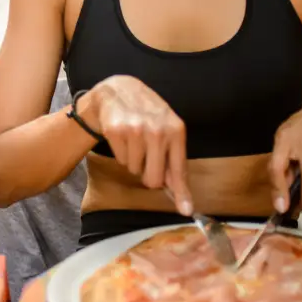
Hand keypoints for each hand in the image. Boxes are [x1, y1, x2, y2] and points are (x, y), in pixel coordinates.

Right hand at [86, 75, 191, 215]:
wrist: (118, 91)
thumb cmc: (147, 114)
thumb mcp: (167, 130)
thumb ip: (174, 160)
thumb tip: (181, 197)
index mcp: (175, 130)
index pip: (179, 169)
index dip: (182, 192)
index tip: (186, 210)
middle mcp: (157, 130)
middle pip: (154, 178)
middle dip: (149, 176)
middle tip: (147, 159)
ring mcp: (135, 130)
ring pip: (135, 170)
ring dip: (134, 161)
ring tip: (134, 141)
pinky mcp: (116, 131)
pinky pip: (122, 161)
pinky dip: (122, 154)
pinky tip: (124, 137)